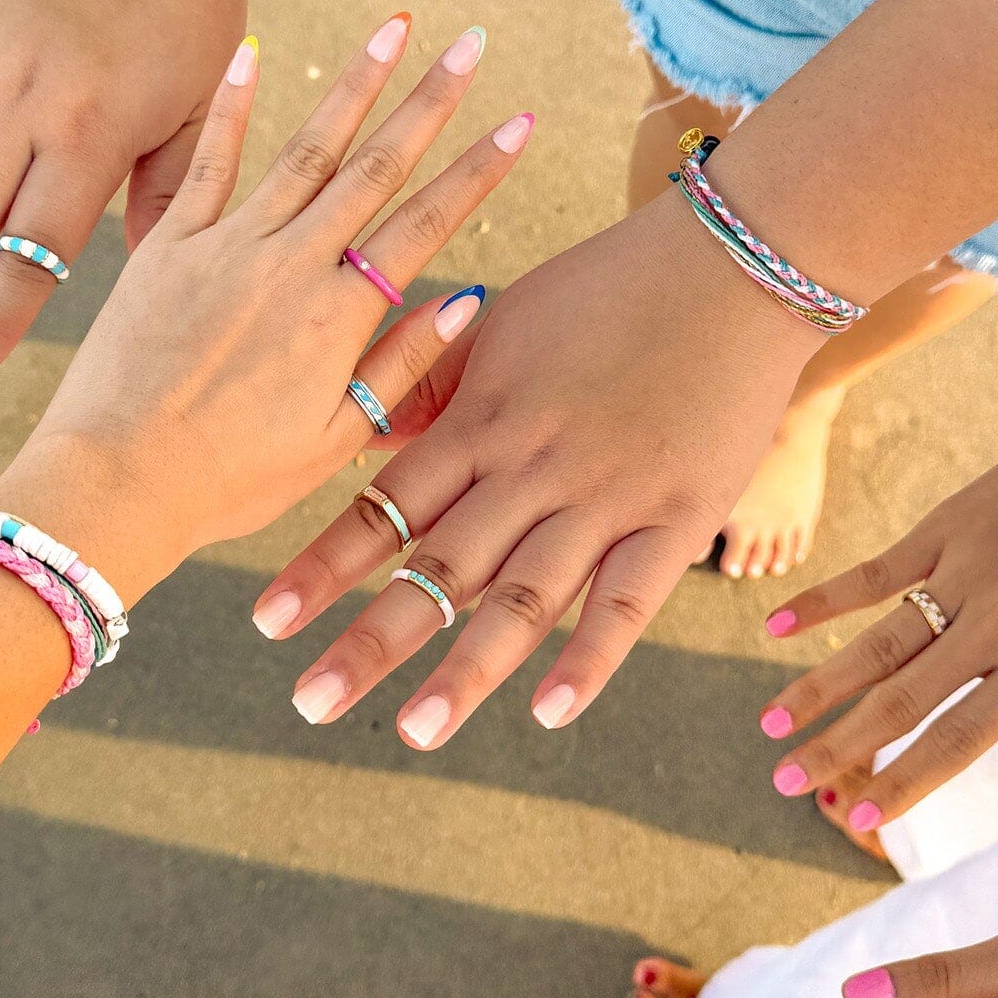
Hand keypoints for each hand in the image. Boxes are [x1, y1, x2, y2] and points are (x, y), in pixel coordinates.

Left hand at [0, 15, 532, 602]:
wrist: (114, 482)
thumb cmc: (229, 479)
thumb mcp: (334, 440)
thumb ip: (400, 365)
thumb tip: (464, 300)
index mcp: (338, 315)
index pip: (426, 224)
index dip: (478, 170)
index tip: (519, 121)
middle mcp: (290, 263)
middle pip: (376, 167)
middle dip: (430, 100)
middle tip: (469, 43)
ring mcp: (226, 245)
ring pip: (306, 147)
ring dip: (354, 83)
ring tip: (394, 27)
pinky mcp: (168, 245)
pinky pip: (206, 161)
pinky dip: (232, 106)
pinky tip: (254, 54)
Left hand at [255, 195, 824, 745]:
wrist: (729, 263)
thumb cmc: (608, 286)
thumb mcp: (507, 322)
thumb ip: (444, 386)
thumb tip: (378, 434)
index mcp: (482, 418)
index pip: (386, 506)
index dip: (324, 565)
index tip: (267, 621)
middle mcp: (531, 466)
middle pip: (438, 565)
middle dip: (370, 639)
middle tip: (309, 701)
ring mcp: (605, 495)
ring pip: (523, 598)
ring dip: (465, 670)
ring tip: (413, 734)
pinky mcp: (678, 515)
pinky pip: (628, 599)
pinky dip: (591, 659)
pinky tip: (550, 714)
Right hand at [757, 371, 997, 826]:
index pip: (957, 741)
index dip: (903, 784)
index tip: (858, 824)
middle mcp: (995, 623)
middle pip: (899, 700)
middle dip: (837, 748)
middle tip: (784, 782)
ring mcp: (962, 572)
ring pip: (875, 644)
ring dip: (816, 688)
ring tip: (769, 723)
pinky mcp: (944, 527)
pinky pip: (873, 573)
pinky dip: (822, 600)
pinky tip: (777, 625)